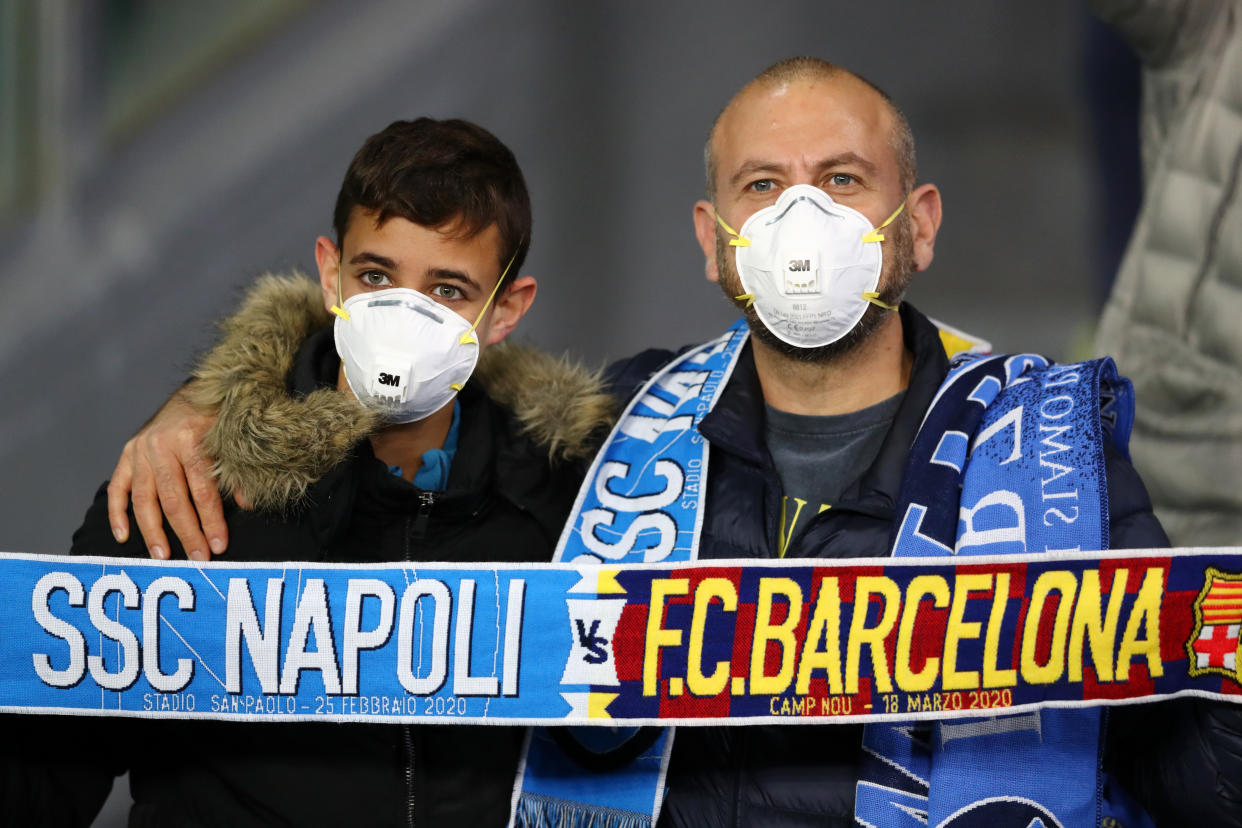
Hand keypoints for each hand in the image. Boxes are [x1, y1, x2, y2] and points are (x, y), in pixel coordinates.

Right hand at [106, 386, 234, 560]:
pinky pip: (117, 487)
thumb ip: (237, 471)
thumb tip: (246, 505)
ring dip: (153, 531)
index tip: (219, 545)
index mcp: (191, 440)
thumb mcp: (232, 439)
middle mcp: (161, 445)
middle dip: (187, 533)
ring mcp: (140, 450)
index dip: (211, 521)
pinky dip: (117, 512)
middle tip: (197, 559)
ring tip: (162, 556)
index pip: (202, 490)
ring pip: (144, 499)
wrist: (193, 392)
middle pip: (174, 499)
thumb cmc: (217, 420)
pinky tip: (122, 536)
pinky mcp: (127, 453)